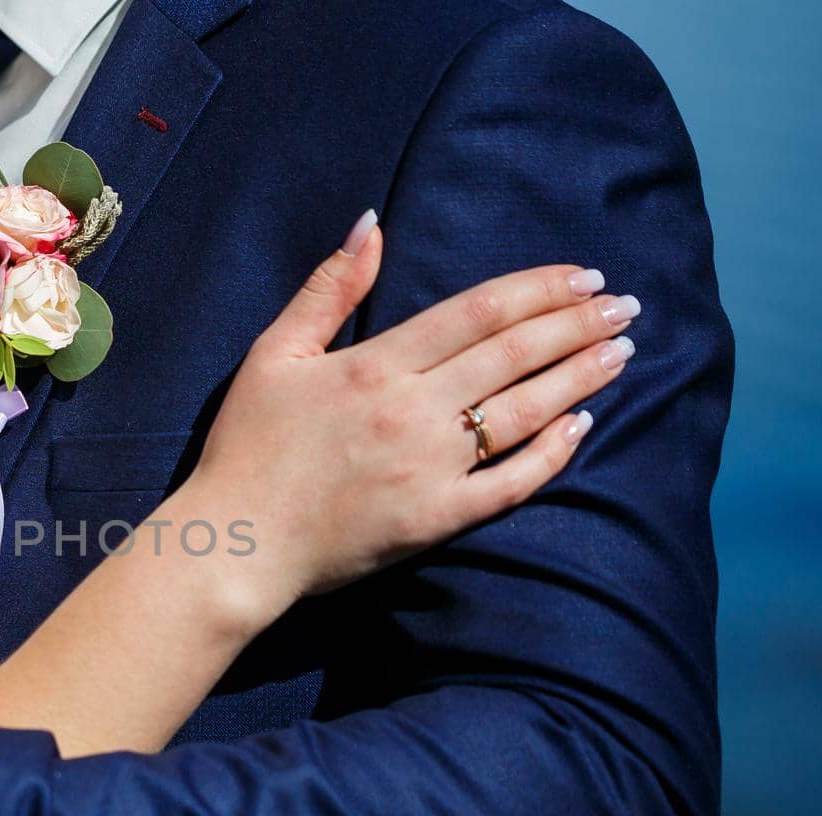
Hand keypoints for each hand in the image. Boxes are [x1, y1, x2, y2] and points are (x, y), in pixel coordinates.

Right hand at [190, 211, 634, 631]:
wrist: (237, 543)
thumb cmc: (247, 447)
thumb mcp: (273, 354)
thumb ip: (328, 288)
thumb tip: (372, 222)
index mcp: (375, 364)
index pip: (479, 312)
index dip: (538, 289)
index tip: (584, 276)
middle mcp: (413, 409)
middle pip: (514, 354)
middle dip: (577, 325)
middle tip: (626, 305)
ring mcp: (430, 466)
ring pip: (523, 411)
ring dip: (579, 378)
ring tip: (622, 352)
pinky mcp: (437, 517)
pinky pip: (510, 481)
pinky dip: (551, 452)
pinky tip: (583, 426)